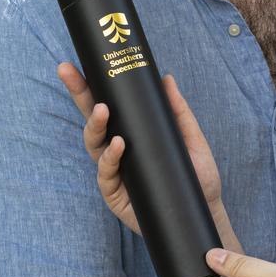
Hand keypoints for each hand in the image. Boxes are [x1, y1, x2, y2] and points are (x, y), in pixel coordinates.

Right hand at [57, 64, 228, 240]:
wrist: (205, 211)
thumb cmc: (196, 175)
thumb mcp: (191, 138)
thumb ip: (178, 112)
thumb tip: (167, 79)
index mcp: (131, 133)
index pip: (107, 106)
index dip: (90, 87)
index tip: (77, 64)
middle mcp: (117, 150)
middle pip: (92, 120)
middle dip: (79, 95)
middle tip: (70, 73)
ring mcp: (114, 172)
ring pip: (94, 145)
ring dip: (95, 126)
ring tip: (103, 111)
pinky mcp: (116, 194)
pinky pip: (106, 174)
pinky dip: (110, 158)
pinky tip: (118, 145)